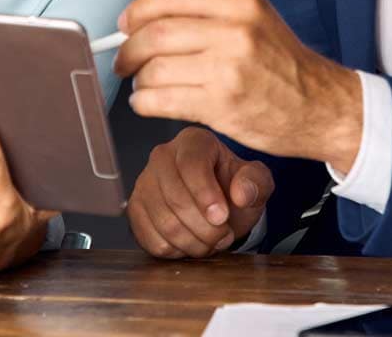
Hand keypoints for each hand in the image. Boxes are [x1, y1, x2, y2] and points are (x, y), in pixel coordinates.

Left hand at [114, 0, 362, 168]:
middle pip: (155, 33)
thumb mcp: (257, 21)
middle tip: (124, 60)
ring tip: (144, 85)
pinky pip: (161, 100)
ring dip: (138, 80)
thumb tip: (146, 21)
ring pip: (154, 68)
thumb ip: (208, 15)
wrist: (322, 107)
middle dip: (128, 49)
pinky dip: (144, 103)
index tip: (125, 23)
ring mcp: (228, 69)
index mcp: (242, 3)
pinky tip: (148, 103)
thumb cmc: (285, 66)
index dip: (139, 9)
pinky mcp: (222, 105)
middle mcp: (235, 31)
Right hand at [129, 127, 273, 258]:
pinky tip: (190, 243)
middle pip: (176, 198)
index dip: (206, 195)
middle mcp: (162, 156)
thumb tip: (242, 193)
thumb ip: (256, 182)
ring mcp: (144, 183)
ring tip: (211, 241)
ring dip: (193, 242)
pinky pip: (150, 238)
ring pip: (163, 222)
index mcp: (193, 141)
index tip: (222, 217)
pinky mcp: (135, 209)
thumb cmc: (233, 188)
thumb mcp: (256, 182)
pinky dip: (175, 250)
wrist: (217, 205)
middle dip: (205, 227)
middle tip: (224, 235)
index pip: (191, 165)